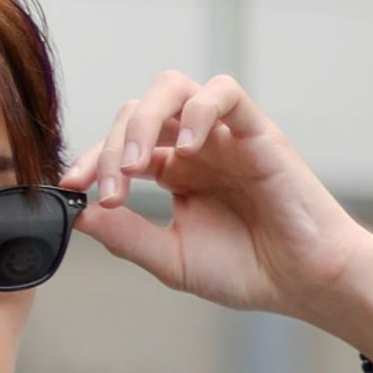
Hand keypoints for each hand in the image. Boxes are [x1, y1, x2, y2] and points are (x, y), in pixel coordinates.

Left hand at [60, 72, 372, 327]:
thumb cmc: (246, 271)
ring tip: (136, 166)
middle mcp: (195, 147)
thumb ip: (127, 236)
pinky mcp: (257, 131)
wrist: (302, 282)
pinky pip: (224, 92)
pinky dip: (198, 110)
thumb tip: (78, 214)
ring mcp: (225, 135)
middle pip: (138, 113)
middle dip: (112, 147)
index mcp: (173, 174)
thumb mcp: (172, 259)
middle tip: (109, 189)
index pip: (121, 147)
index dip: (92, 161)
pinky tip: (184, 147)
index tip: (70, 188)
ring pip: (174, 89)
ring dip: (144, 121)